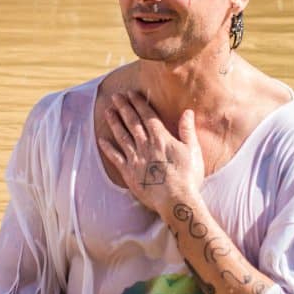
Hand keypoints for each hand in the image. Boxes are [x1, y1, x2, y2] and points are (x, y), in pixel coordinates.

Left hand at [99, 90, 203, 218]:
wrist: (176, 200)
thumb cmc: (188, 176)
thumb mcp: (192, 150)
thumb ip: (187, 130)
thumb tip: (187, 111)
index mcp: (161, 138)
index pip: (147, 116)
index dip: (138, 103)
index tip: (131, 93)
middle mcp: (146, 145)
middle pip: (132, 122)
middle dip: (123, 107)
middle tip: (116, 96)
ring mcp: (136, 158)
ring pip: (122, 136)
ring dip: (114, 122)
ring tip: (107, 111)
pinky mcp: (129, 172)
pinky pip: (115, 158)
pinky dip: (108, 148)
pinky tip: (101, 140)